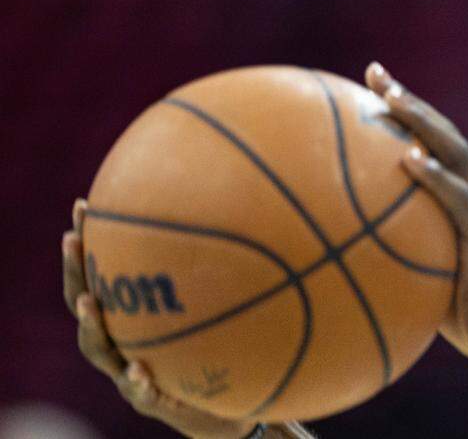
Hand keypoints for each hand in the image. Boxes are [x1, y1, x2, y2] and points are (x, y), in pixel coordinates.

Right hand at [63, 199, 256, 438]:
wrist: (222, 406)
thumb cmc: (219, 347)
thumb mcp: (224, 306)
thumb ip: (226, 270)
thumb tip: (250, 212)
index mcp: (131, 315)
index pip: (100, 273)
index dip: (89, 243)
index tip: (83, 205)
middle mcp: (121, 339)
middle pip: (85, 303)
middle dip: (77, 271)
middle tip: (73, 241)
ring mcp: (127, 370)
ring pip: (97, 348)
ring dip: (92, 324)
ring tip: (90, 301)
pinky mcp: (149, 400)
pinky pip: (139, 391)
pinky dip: (137, 381)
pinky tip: (140, 370)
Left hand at [365, 62, 467, 378]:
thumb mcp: (433, 279)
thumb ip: (404, 256)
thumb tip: (346, 256)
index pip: (440, 146)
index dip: (411, 116)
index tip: (376, 91)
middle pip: (446, 135)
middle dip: (409, 101)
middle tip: (375, 73)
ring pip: (456, 153)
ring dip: (422, 121)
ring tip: (389, 97)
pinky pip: (459, 201)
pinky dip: (434, 177)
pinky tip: (407, 159)